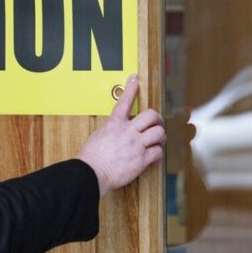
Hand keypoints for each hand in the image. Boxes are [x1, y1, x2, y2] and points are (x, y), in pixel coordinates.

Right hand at [76, 74, 165, 196]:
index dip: (131, 88)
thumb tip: (116, 130)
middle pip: (151, 116)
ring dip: (160, 137)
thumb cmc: (91, 158)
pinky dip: (157, 155)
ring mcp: (136, 145)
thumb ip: (111, 130)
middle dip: (157, 119)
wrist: (92, 173)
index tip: (135, 79)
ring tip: (156, 142)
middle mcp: (128, 132)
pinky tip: (152, 158)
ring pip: (159, 133)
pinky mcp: (141, 160)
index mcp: (114, 124)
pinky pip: (158, 153)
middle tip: (156, 124)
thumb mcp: (98, 136)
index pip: (124, 101)